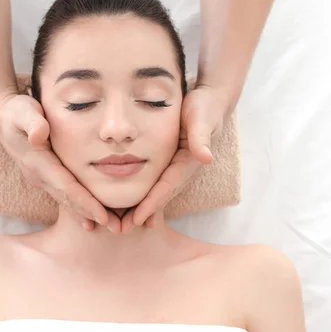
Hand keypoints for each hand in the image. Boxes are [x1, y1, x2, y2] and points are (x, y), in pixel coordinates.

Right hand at [0, 88, 120, 231]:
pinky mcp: (47, 178)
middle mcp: (40, 176)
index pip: (65, 187)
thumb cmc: (17, 113)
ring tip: (113, 227)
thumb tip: (38, 135)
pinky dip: (80, 208)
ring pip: (69, 202)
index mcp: (38, 163)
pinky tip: (92, 220)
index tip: (102, 216)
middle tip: (117, 229)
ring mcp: (43, 179)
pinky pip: (66, 196)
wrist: (4, 119)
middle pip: (70, 200)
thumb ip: (32, 122)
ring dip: (89, 215)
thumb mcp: (23, 112)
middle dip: (93, 215)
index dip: (84, 202)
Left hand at [121, 83, 233, 232]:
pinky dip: (142, 196)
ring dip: (139, 209)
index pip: (167, 187)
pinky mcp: (169, 164)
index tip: (136, 220)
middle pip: (159, 196)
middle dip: (141, 214)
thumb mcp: (202, 117)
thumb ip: (201, 136)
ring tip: (120, 225)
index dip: (151, 204)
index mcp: (188, 162)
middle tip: (121, 231)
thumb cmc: (203, 106)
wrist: (210, 100)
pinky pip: (154, 183)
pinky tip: (128, 206)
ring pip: (155, 193)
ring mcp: (175, 168)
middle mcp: (182, 169)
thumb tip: (206, 157)